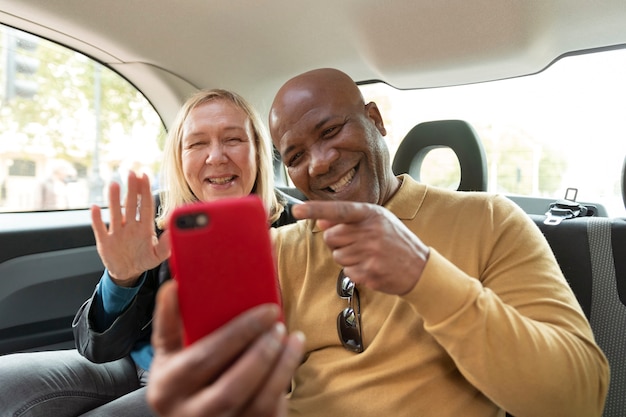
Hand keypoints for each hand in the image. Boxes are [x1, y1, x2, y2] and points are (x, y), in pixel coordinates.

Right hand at [91, 171, 169, 285]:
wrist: (127, 272)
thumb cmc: (143, 260)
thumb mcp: (157, 256)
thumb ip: (165, 246)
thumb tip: (172, 231)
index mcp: (144, 228)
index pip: (146, 206)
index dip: (145, 192)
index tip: (145, 176)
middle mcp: (130, 226)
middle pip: (131, 205)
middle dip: (132, 189)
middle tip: (131, 172)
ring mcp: (117, 232)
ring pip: (115, 213)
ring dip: (113, 200)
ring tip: (113, 184)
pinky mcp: (104, 241)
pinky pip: (99, 228)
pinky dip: (96, 219)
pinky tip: (94, 208)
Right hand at [147, 280, 304, 416]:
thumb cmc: (182, 379)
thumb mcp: (168, 355)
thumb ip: (169, 323)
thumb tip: (173, 287)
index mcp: (167, 388)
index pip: (203, 359)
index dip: (237, 333)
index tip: (265, 310)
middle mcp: (191, 414)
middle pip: (231, 387)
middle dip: (260, 352)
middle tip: (276, 322)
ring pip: (256, 402)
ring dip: (279, 366)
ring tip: (291, 338)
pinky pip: (270, 410)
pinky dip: (284, 380)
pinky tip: (292, 355)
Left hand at [293, 200, 429, 294]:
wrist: (420, 268)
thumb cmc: (394, 240)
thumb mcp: (377, 221)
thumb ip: (349, 219)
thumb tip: (321, 221)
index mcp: (371, 214)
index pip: (338, 210)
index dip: (315, 209)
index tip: (297, 210)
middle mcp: (370, 231)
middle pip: (331, 236)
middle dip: (337, 242)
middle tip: (356, 243)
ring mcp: (370, 253)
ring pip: (337, 256)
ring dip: (346, 257)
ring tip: (367, 255)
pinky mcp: (370, 273)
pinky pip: (346, 271)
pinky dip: (355, 271)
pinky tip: (371, 266)